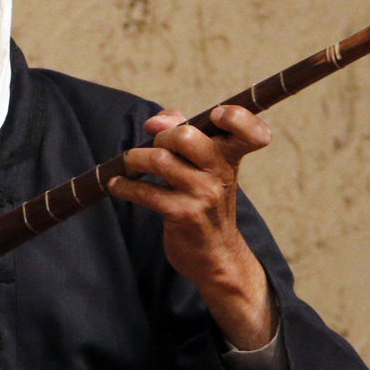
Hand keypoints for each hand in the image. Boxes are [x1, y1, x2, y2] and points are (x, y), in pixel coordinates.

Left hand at [108, 105, 277, 350]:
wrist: (216, 255)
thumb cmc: (205, 201)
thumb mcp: (204, 166)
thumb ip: (184, 132)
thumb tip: (154, 121)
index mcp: (232, 157)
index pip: (252, 133)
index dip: (237, 118)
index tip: (215, 114)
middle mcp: (222, 173)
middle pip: (186, 136)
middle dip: (161, 137)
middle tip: (154, 146)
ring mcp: (204, 195)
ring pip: (160, 160)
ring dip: (135, 159)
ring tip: (128, 163)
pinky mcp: (183, 215)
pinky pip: (145, 192)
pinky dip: (123, 185)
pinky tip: (116, 185)